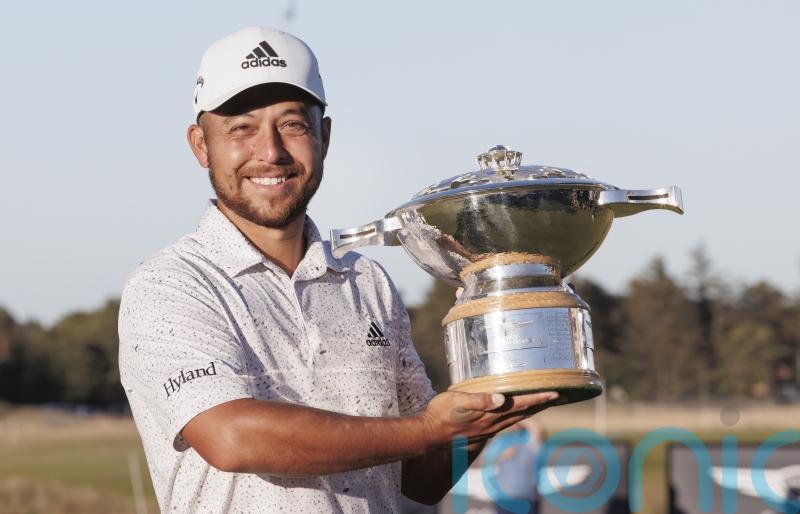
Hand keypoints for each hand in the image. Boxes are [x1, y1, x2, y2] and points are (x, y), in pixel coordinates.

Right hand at [417, 390, 557, 448]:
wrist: (428, 435)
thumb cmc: (440, 414)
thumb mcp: (458, 401)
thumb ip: (480, 400)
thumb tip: (501, 399)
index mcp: (490, 415)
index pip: (520, 405)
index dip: (538, 398)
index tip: (556, 393)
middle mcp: (492, 423)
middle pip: (524, 412)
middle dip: (542, 404)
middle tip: (561, 397)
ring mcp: (487, 429)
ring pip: (517, 418)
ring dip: (533, 409)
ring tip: (544, 402)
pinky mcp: (482, 430)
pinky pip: (507, 422)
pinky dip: (518, 415)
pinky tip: (517, 412)